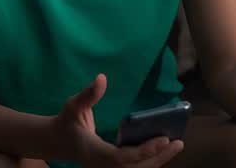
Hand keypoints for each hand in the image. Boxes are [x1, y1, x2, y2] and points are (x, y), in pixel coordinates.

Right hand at [51, 74, 183, 167]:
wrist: (57, 142)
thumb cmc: (66, 122)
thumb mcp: (73, 106)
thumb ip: (88, 95)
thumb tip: (102, 78)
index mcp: (94, 152)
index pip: (121, 157)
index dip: (143, 151)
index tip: (163, 140)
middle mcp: (102, 166)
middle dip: (158, 158)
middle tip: (178, 142)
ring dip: (157, 161)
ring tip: (175, 145)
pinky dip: (150, 161)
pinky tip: (163, 150)